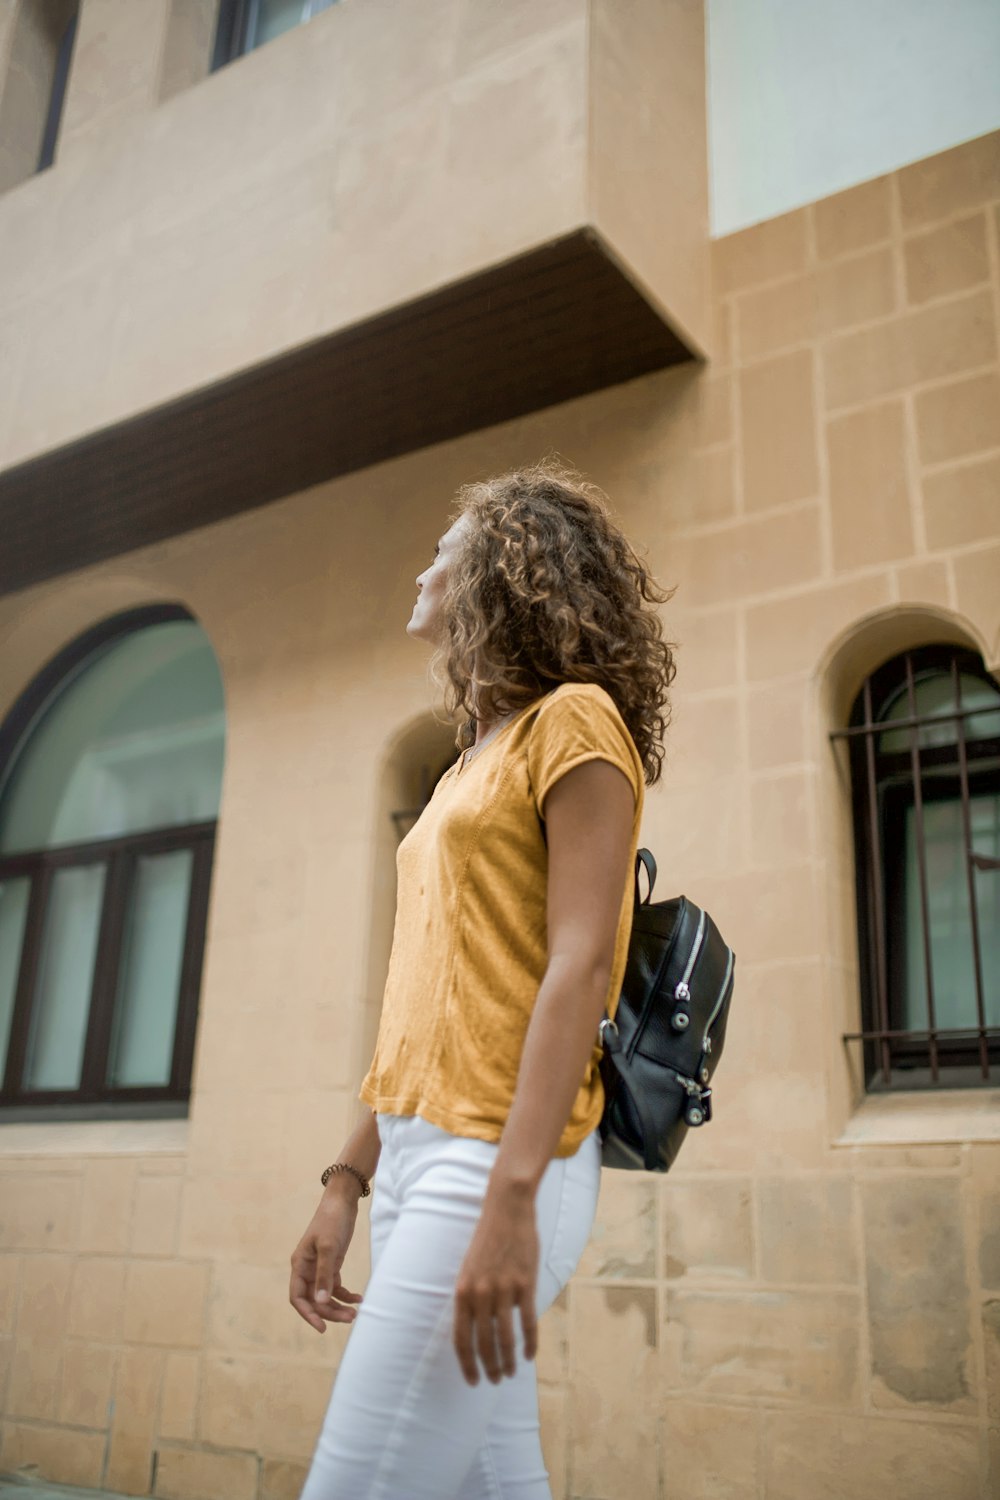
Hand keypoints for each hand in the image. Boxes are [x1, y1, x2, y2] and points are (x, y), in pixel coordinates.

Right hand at [289, 1181, 364, 1332]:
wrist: (343, 1200)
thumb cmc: (332, 1220)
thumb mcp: (329, 1247)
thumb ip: (325, 1275)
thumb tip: (321, 1302)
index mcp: (299, 1265)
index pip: (298, 1297)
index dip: (308, 1314)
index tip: (322, 1328)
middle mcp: (307, 1269)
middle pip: (314, 1300)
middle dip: (330, 1312)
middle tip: (350, 1319)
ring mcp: (320, 1267)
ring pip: (326, 1295)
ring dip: (339, 1306)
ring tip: (355, 1314)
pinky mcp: (332, 1264)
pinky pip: (336, 1286)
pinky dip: (346, 1295)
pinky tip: (359, 1298)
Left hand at [453, 1185, 538, 1385]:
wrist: (507, 1210)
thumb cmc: (488, 1239)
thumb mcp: (469, 1268)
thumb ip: (470, 1297)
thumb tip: (475, 1328)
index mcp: (462, 1291)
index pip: (460, 1338)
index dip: (466, 1363)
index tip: (472, 1380)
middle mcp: (480, 1293)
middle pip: (483, 1343)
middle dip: (489, 1367)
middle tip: (495, 1381)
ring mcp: (503, 1289)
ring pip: (505, 1337)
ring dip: (507, 1361)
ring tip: (510, 1373)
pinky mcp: (525, 1284)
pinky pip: (527, 1322)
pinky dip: (529, 1343)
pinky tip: (528, 1356)